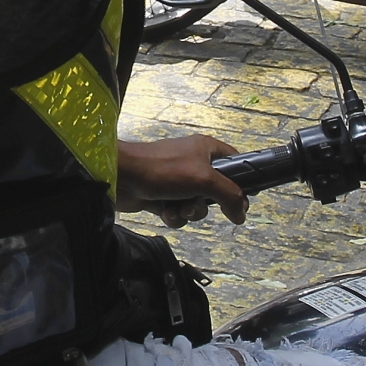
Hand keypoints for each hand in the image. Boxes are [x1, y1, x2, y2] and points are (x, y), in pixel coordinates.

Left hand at [116, 135, 247, 227]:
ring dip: (189, 212)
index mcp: (206, 150)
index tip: (243, 200)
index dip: (241, 181)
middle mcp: (194, 164)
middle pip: (216, 191)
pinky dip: (173, 215)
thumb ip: (228, 195)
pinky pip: (179, 212)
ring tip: (176, 208)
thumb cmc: (164, 170)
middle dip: (206, 204)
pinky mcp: (163, 196)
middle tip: (196, 203)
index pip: (235, 162)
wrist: (122, 177)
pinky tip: (164, 212)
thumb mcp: (204, 179)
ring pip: (197, 205)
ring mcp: (178, 181)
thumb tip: (242, 214)